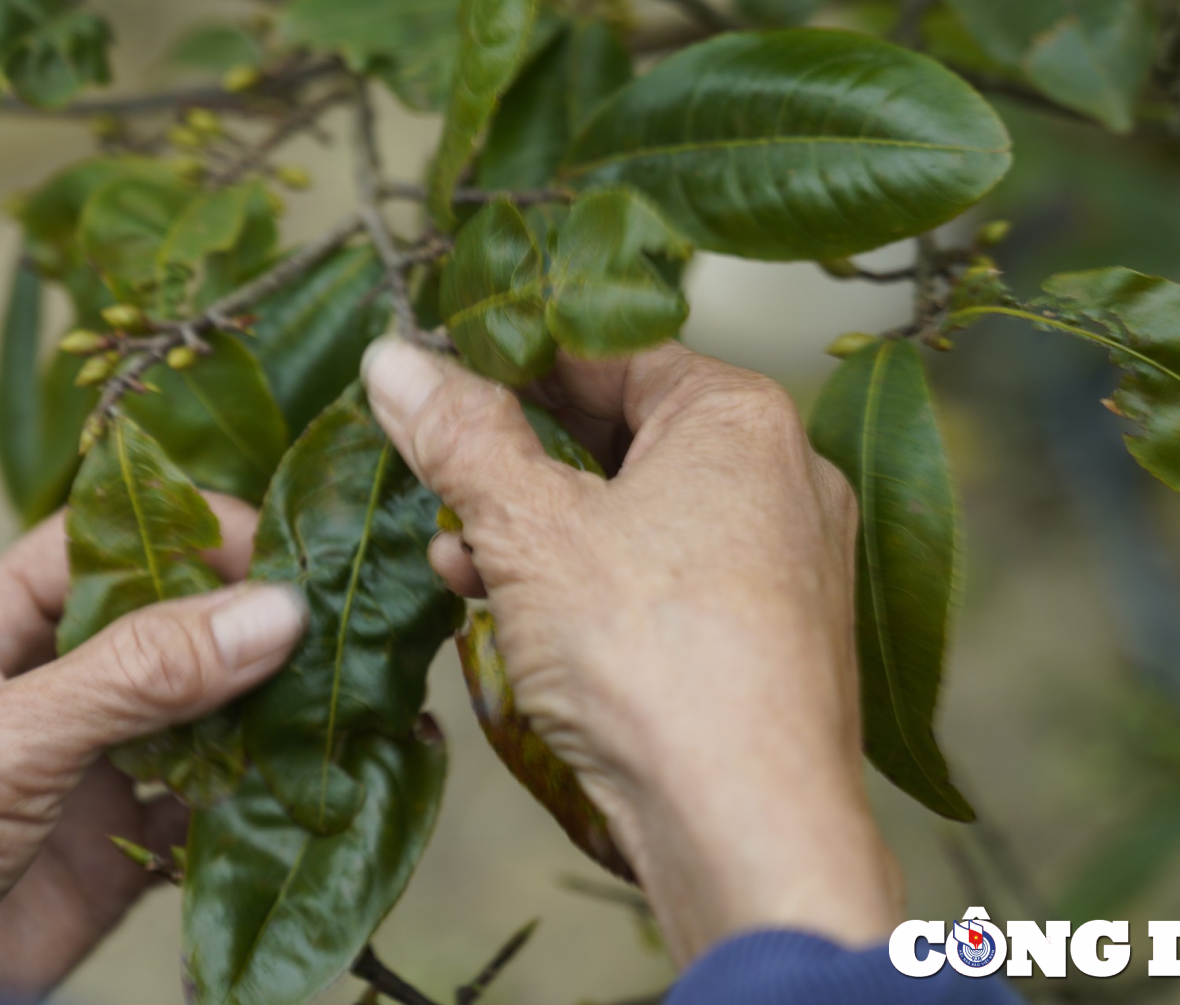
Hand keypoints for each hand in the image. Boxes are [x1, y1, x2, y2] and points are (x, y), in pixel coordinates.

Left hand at [0, 496, 305, 998]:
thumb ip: (134, 676)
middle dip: (246, 624)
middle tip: (340, 621)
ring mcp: (85, 770)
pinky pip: (205, 811)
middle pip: (166, 626)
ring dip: (263, 713)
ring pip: (199, 718)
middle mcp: (46, 685)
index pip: (105, 542)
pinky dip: (256, 802)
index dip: (189, 530)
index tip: (282, 544)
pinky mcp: (116, 854)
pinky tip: (310, 785)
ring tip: (344, 700)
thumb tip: (273, 610)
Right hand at [362, 339, 898, 963]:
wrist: (747, 830)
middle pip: (616, 432)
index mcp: (739, 416)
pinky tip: (512, 616)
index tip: (426, 379)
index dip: (504, 358)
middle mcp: (780, 474)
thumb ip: (460, 436)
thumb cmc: (651, 660)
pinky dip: (585, 586)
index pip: (603, 348)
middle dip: (511, 461)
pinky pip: (661, 579)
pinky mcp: (768, 638)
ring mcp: (782, 561)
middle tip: (432, 477)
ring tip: (456, 560)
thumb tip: (396, 360)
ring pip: (631, 513)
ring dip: (534, 531)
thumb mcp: (527, 530)